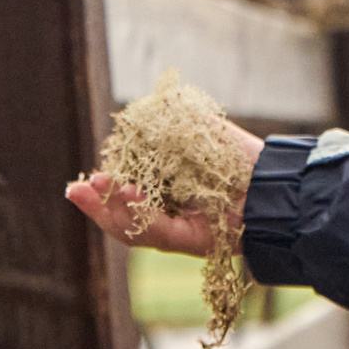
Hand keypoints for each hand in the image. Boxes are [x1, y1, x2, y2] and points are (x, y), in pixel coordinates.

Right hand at [63, 123, 263, 256]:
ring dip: (110, 210)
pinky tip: (128, 193)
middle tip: (75, 189)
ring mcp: (178, 232)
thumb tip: (148, 108)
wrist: (273, 178)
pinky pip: (158, 230)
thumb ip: (175, 125)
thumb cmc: (240, 158)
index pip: (124, 199)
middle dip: (96, 205)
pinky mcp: (191, 241)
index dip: (102, 192)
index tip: (83, 179)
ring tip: (94, 189)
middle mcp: (166, 218)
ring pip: (133, 229)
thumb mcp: (202, 135)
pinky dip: (140, 214)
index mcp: (163, 197)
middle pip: (121, 219)